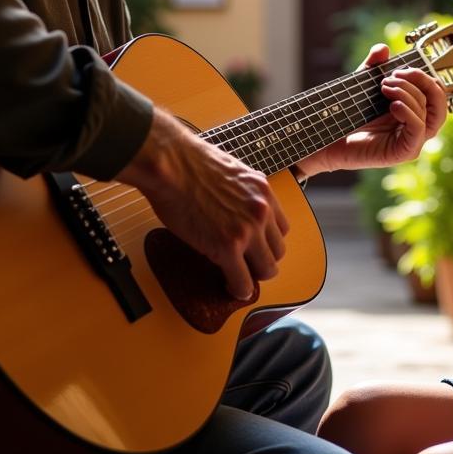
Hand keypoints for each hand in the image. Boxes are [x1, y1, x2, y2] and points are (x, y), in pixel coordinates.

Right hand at [117, 107, 288, 301]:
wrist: (171, 164)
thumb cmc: (188, 163)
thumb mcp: (228, 173)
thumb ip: (240, 193)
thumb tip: (233, 209)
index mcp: (262, 189)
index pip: (280, 226)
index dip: (266, 241)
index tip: (256, 247)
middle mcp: (261, 209)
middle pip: (278, 250)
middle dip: (262, 259)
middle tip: (246, 264)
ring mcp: (248, 230)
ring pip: (267, 269)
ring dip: (252, 276)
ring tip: (237, 276)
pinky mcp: (229, 248)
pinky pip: (243, 282)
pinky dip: (237, 290)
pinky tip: (228, 287)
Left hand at [295, 44, 447, 176]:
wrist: (332, 139)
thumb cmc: (350, 116)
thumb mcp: (364, 85)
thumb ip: (373, 67)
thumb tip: (383, 48)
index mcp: (415, 110)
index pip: (436, 92)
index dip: (424, 76)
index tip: (401, 68)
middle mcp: (418, 125)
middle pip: (439, 102)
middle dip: (420, 82)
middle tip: (394, 75)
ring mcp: (414, 140)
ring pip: (429, 114)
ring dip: (408, 94)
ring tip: (384, 87)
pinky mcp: (405, 152)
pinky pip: (418, 130)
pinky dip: (410, 113)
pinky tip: (394, 105)